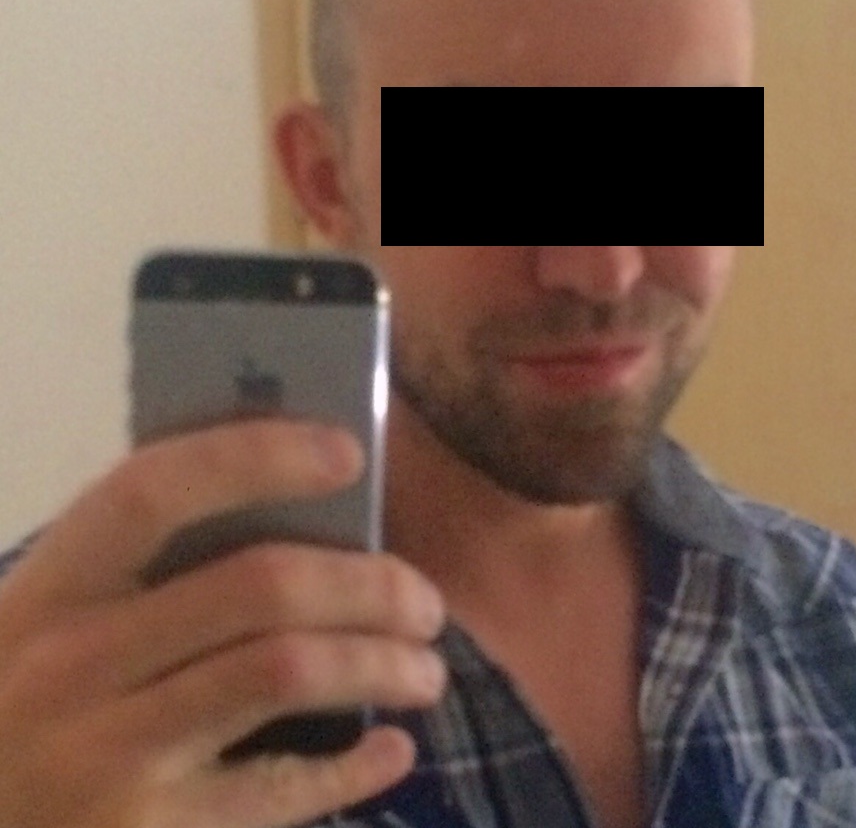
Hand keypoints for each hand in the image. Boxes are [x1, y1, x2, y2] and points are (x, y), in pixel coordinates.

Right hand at [0, 419, 446, 827]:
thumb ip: (142, 573)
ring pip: (285, 672)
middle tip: (425, 601)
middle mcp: (72, 665)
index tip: (349, 451)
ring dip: (382, 663)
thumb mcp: (51, 628)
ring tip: (427, 668)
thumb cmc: (25, 713)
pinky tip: (393, 750)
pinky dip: (351, 770)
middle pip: (259, 587)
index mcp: (51, 589)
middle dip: (369, 583)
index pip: (154, 490)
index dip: (257, 458)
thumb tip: (297, 501)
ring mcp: (105, 758)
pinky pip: (276, 791)